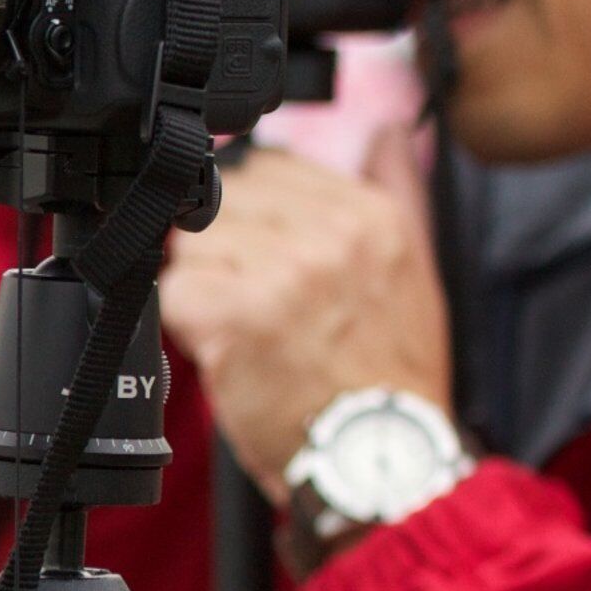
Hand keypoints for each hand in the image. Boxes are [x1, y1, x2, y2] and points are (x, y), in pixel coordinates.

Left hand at [157, 132, 453, 499]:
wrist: (382, 459)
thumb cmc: (390, 375)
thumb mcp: (417, 271)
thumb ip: (396, 190)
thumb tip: (389, 130)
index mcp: (371, 215)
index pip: (269, 168)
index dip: (250, 215)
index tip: (259, 256)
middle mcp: (330, 234)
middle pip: (222, 201)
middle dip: (223, 249)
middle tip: (253, 301)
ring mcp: (282, 271)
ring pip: (191, 242)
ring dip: (203, 286)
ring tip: (245, 328)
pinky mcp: (236, 314)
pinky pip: (174, 290)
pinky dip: (187, 323)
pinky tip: (226, 350)